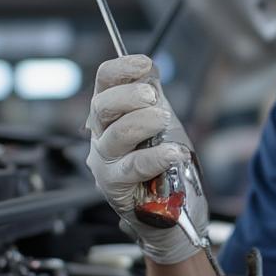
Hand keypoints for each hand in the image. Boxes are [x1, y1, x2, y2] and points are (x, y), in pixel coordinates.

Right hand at [86, 54, 207, 263]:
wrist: (172, 212)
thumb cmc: (164, 168)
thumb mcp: (162, 124)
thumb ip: (153, 97)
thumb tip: (148, 67)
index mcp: (111, 116)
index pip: (104, 83)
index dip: (122, 68)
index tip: (144, 63)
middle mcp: (101, 137)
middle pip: (101, 106)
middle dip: (129, 96)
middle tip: (153, 97)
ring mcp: (105, 164)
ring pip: (115, 135)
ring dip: (143, 122)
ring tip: (163, 122)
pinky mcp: (115, 188)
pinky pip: (133, 167)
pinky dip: (157, 156)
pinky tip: (174, 152)